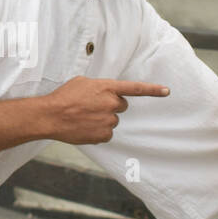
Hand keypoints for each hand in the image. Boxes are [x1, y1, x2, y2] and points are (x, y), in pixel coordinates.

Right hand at [44, 76, 169, 144]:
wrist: (51, 116)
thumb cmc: (63, 97)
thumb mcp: (83, 83)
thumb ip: (100, 87)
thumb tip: (105, 92)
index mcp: (107, 88)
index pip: (135, 88)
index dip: (153, 90)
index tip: (167, 91)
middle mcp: (111, 103)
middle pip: (121, 106)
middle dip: (110, 106)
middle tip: (92, 107)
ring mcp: (108, 120)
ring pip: (112, 120)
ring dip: (102, 119)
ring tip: (84, 117)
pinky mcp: (103, 135)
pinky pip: (107, 134)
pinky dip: (98, 131)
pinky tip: (85, 127)